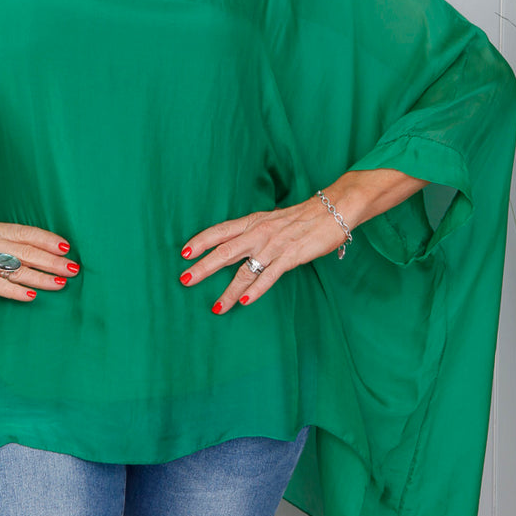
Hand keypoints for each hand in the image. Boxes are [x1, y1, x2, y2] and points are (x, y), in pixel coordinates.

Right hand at [0, 220, 78, 299]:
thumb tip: (29, 250)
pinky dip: (15, 291)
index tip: (67, 247)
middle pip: (28, 251)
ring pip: (17, 269)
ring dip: (42, 277)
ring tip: (61, 283)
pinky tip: (31, 296)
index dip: (48, 240)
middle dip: (53, 261)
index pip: (27, 233)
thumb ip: (1, 241)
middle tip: (74, 268)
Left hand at [179, 197, 344, 314]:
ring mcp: (274, 246)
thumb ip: (254, 230)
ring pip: (245, 270)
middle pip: (224, 251)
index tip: (183, 252)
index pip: (220, 231)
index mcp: (253, 222)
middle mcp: (259, 233)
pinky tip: (245, 302)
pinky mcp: (290, 257)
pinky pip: (269, 276)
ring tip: (216, 307)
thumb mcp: (272, 219)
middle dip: (203, 267)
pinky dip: (256, 290)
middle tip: (185, 279)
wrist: (333, 209)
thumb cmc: (302, 216)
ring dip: (229, 290)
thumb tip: (238, 241)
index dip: (201, 241)